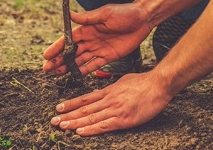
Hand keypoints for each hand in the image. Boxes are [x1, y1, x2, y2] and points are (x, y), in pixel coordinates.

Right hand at [43, 3, 151, 75]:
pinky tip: (74, 75)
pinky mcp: (108, 56)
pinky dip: (83, 71)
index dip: (57, 47)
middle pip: (71, 52)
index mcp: (88, 28)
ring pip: (80, 60)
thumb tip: (70, 15)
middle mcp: (91, 39)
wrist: (143, 19)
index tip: (46, 55)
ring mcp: (98, 48)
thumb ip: (88, 18)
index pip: (68, 39)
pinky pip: (93, 65)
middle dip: (59, 60)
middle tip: (47, 69)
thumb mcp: (106, 13)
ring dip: (68, 66)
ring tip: (56, 73)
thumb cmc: (125, 13)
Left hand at [51, 71, 172, 135]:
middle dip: (68, 115)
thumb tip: (101, 92)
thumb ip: (111, 88)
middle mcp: (109, 100)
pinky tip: (80, 132)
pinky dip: (91, 129)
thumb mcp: (123, 81)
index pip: (85, 99)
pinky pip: (104, 125)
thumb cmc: (144, 82)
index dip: (71, 104)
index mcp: (109, 91)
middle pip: (84, 110)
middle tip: (53, 121)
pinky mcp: (124, 119)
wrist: (158, 85)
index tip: (58, 108)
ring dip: (75, 123)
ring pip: (91, 118)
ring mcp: (115, 109)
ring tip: (62, 126)